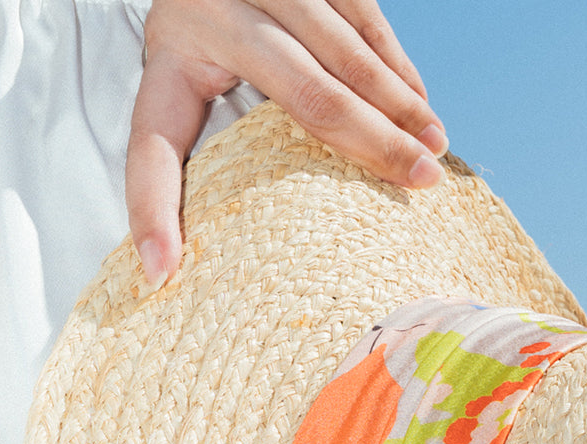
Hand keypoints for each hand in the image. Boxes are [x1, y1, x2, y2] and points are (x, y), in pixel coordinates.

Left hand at [127, 0, 446, 285]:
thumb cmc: (199, 46)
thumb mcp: (178, 89)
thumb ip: (175, 167)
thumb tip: (162, 271)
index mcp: (169, 57)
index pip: (154, 145)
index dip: (153, 212)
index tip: (158, 274)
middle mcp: (210, 8)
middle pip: (304, 90)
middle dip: (370, 139)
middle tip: (419, 182)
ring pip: (344, 48)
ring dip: (397, 102)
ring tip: (433, 148)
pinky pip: (361, 12)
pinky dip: (396, 63)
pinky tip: (419, 100)